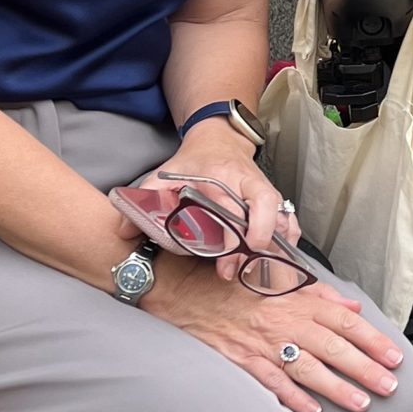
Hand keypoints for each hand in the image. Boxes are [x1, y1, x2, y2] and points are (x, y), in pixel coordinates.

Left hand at [141, 122, 286, 280]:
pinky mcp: (271, 203)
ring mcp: (265, 195)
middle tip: (231, 271)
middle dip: (253, 249)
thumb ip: (145, 198)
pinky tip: (277, 257)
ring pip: (282, 222)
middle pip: (266, 219)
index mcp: (231, 176)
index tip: (246, 246)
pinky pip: (287, 222)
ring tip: (256, 270)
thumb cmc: (194, 161)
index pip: (256, 199)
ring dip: (273, 248)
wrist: (218, 141)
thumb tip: (124, 230)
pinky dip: (286, 240)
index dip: (256, 224)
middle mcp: (253, 186)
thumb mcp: (165, 173)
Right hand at [143, 254, 403, 411]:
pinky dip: (292, 398)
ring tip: (362, 404)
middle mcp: (283, 321)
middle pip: (332, 347)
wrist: (183, 289)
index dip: (372, 339)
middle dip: (365, 368)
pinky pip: (271, 382)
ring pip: (307, 368)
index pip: (343, 321)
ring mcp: (262, 342)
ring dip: (337, 388)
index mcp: (296, 300)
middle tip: (390, 386)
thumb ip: (318, 294)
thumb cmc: (233, 284)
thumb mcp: (277, 279)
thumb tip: (352, 308)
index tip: (394, 356)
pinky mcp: (240, 360)